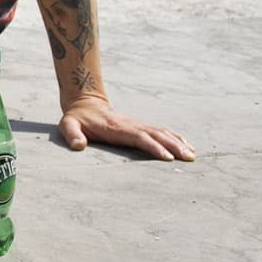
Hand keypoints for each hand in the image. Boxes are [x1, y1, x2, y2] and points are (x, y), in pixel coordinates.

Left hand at [56, 94, 195, 160]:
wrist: (84, 102)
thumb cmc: (77, 118)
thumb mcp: (68, 125)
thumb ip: (72, 134)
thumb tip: (78, 146)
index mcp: (117, 128)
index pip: (139, 137)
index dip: (154, 147)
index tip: (168, 157)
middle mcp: (131, 125)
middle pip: (156, 135)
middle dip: (173, 146)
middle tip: (189, 158)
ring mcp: (137, 125)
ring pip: (162, 132)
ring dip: (178, 142)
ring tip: (192, 155)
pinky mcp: (140, 127)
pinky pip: (161, 131)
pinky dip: (175, 137)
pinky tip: (187, 145)